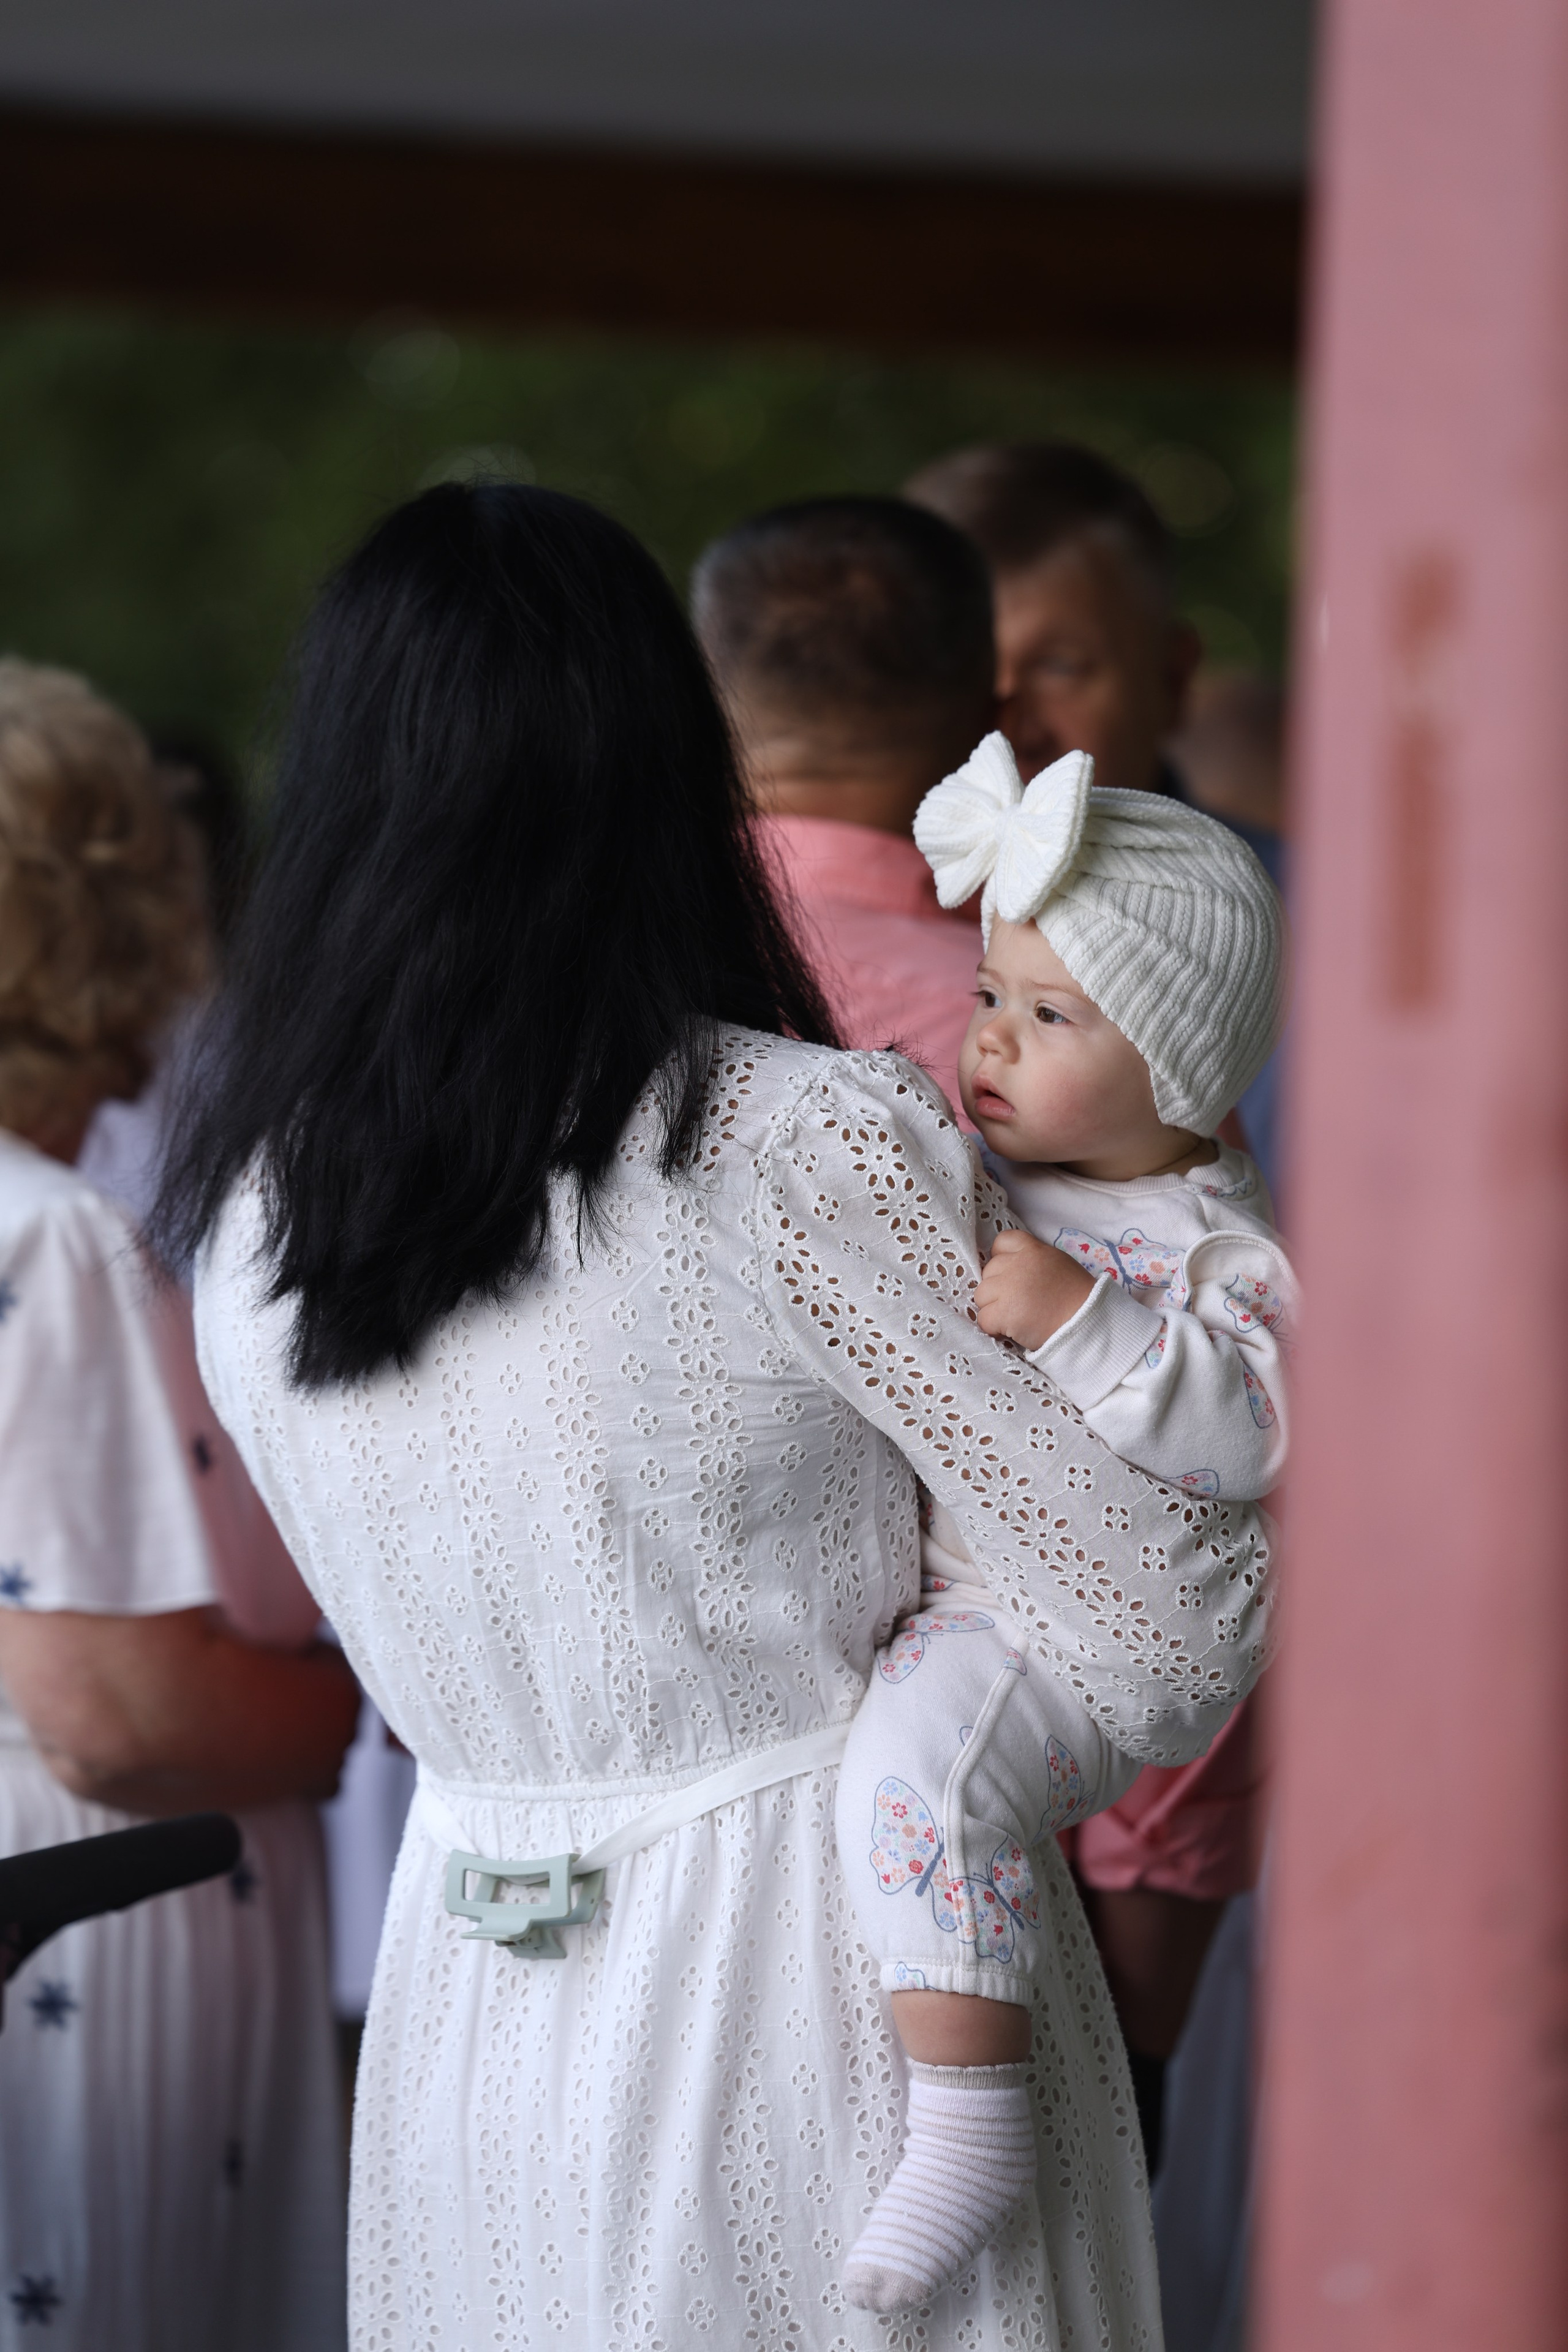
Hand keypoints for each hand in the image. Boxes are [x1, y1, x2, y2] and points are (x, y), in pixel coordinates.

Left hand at [975, 1229, 1094, 1351]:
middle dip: (998, 1289)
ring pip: (981, 1295)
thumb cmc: (1078, 1298)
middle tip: (1018, 1302)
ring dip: (993, 1308)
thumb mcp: (1058, 1264)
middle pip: (988, 1272)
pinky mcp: (1004, 1312)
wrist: (1086, 1324)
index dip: (1001, 1259)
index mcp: (1033, 1250)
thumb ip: (1034, 1260)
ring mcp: (1008, 1288)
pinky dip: (993, 1328)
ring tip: (1015, 1317)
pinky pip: (984, 1319)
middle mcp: (1017, 1264)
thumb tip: (1013, 1268)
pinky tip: (1011, 1330)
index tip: (1010, 1275)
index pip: (1002, 1242)